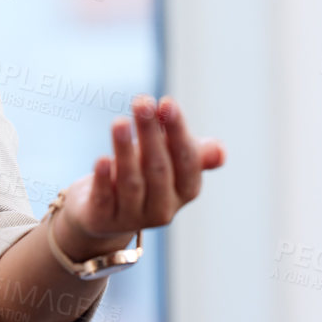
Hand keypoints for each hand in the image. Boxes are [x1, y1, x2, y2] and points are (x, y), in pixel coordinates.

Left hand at [54, 95, 224, 259]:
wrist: (103, 212)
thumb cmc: (143, 175)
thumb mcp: (169, 160)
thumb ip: (193, 152)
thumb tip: (220, 151)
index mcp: (186, 190)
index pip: (186, 160)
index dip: (177, 131)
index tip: (166, 102)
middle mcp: (163, 208)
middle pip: (158, 168)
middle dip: (150, 133)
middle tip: (141, 102)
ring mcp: (132, 217)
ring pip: (131, 182)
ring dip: (125, 150)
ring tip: (119, 122)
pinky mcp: (103, 220)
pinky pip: (105, 199)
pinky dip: (104, 179)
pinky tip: (101, 159)